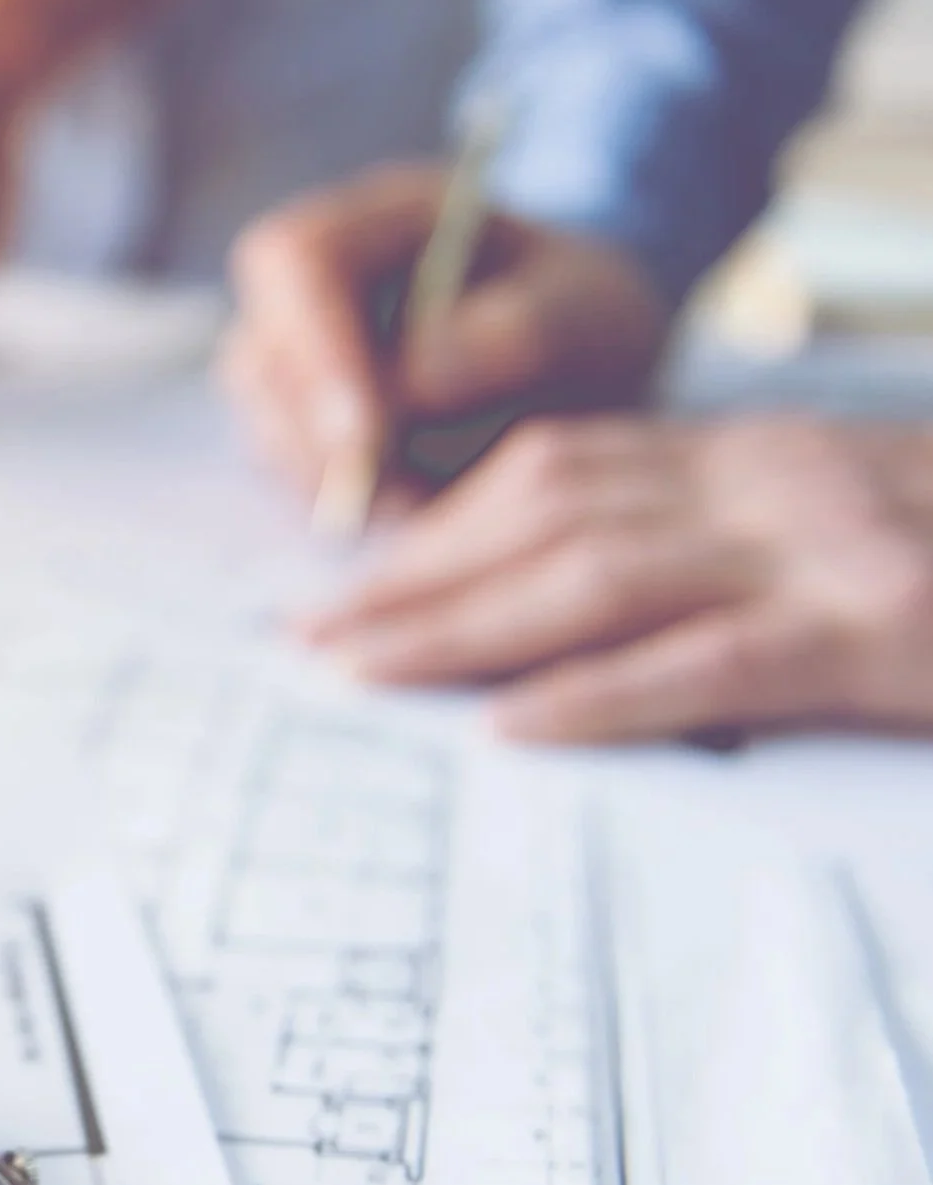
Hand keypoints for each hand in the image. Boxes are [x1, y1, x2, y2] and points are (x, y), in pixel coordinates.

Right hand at [220, 165, 670, 496]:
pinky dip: (345, 505)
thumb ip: (519, 331)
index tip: (370, 432)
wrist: (587, 365)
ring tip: (424, 496)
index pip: (292, 259)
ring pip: (266, 429)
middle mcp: (315, 289)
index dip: (317, 345)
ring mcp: (298, 366)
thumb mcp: (588, 310)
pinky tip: (414, 506)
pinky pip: (292, 481)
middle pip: (258, 356)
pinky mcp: (303, 436)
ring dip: (332, 478)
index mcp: (375, 219)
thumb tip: (416, 384)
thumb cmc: (587, 317)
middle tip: (392, 490)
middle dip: (317, 433)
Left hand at [300, 415, 932, 741]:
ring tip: (361, 677)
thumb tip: (558, 618)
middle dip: (414, 580)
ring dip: (462, 629)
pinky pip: (710, 664)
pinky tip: (515, 730)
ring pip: (598, 578)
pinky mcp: (875, 638)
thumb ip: (707, 547)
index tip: (350, 582)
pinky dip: (602, 695)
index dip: (437, 529)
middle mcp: (772, 482)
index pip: (554, 472)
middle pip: (545, 515)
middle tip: (309, 640)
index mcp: (754, 454)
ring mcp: (825, 556)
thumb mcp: (825, 522)